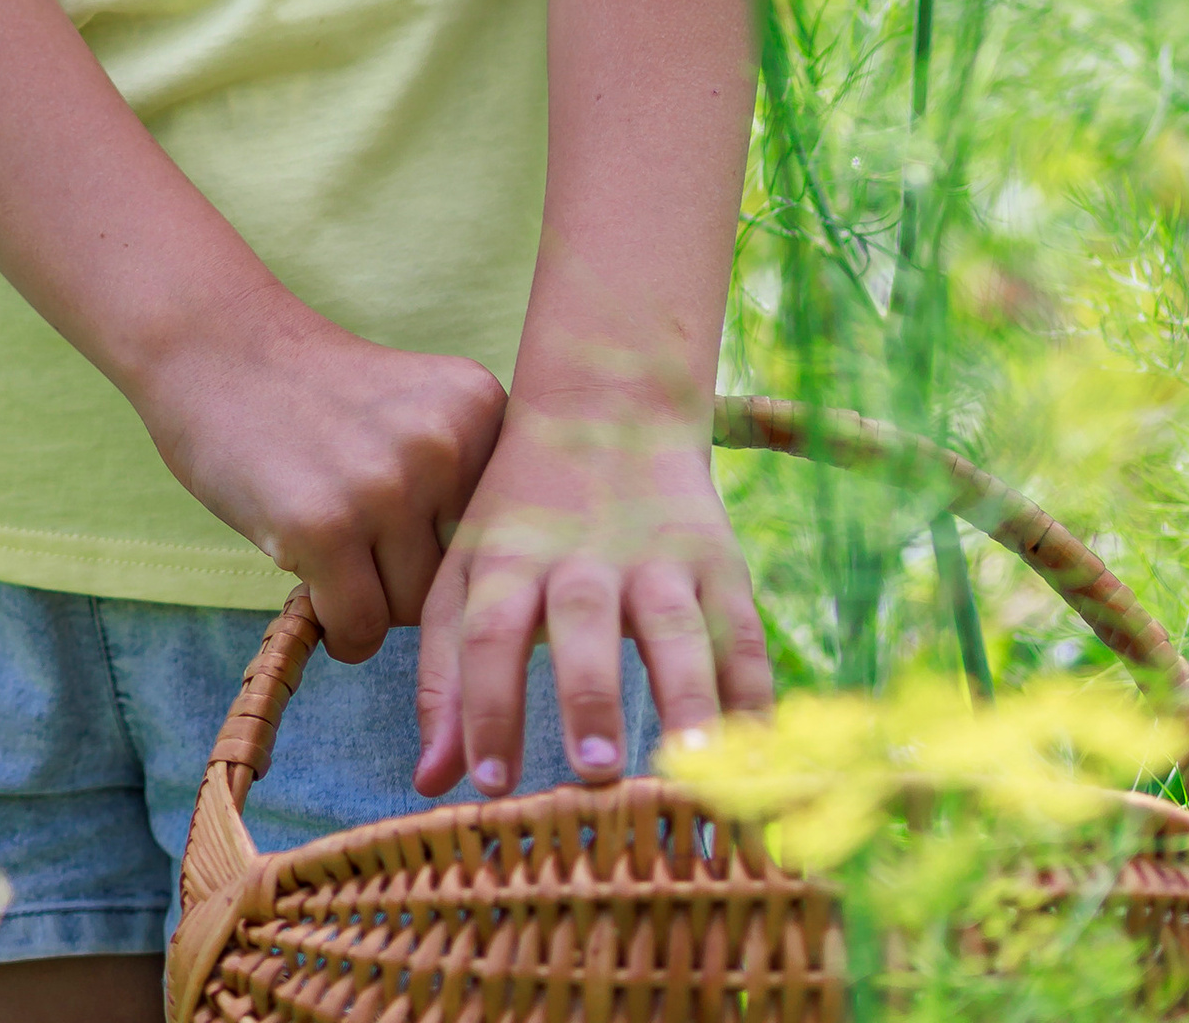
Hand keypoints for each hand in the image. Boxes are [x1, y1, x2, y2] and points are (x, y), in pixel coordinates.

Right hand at [134, 286, 506, 662]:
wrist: (214, 343)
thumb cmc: (318, 394)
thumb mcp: (419, 410)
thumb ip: (465, 483)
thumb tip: (499, 612)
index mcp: (479, 406)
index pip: (505, 532)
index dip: (456, 545)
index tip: (415, 525)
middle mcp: (443, 442)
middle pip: (460, 575)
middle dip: (410, 575)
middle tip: (362, 536)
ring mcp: (383, 485)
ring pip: (409, 609)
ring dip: (371, 600)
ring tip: (332, 547)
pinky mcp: (322, 526)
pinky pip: (358, 628)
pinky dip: (339, 627)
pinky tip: (314, 583)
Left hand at [411, 403, 770, 795]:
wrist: (608, 403)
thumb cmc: (520, 514)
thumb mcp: (467, 570)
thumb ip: (445, 674)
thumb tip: (428, 783)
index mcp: (509, 556)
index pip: (489, 630)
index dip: (486, 705)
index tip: (489, 785)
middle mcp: (583, 556)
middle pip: (584, 621)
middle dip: (589, 694)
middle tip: (594, 769)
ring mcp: (659, 557)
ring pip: (677, 628)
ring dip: (686, 698)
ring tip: (695, 768)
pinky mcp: (719, 561)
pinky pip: (743, 633)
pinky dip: (755, 697)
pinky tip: (761, 759)